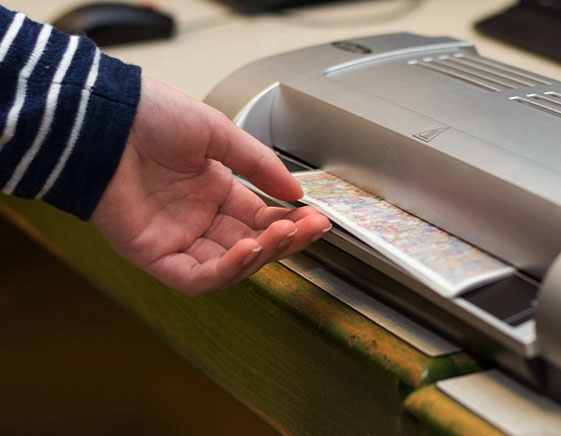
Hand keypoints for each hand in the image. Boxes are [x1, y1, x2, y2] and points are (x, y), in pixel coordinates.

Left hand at [92, 77, 330, 295]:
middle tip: (311, 229)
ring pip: (228, 268)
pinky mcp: (152, 254)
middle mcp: (196, 219)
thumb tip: (295, 191)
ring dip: (260, 256)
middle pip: (251, 246)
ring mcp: (175, 239)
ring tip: (283, 235)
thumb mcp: (219, 133)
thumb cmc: (150, 116)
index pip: (260, 219)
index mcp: (212, 191)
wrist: (105, 117)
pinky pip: (195, 277)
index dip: (290, 222)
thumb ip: (258, 163)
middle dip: (284, 240)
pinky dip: (225, 271)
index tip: (316, 218)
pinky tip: (248, 250)